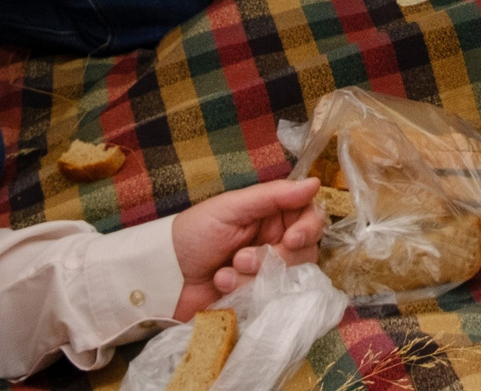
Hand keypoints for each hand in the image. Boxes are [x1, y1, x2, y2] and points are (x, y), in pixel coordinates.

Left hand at [166, 178, 325, 319]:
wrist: (166, 278)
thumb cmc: (194, 235)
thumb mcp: (230, 209)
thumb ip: (272, 196)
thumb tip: (315, 182)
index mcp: (271, 216)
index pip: (310, 217)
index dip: (308, 229)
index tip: (292, 239)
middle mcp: (275, 243)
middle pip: (306, 251)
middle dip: (276, 257)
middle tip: (242, 258)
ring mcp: (268, 272)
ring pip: (290, 277)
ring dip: (256, 275)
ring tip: (226, 272)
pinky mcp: (260, 296)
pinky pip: (273, 298)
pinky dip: (247, 291)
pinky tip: (223, 286)